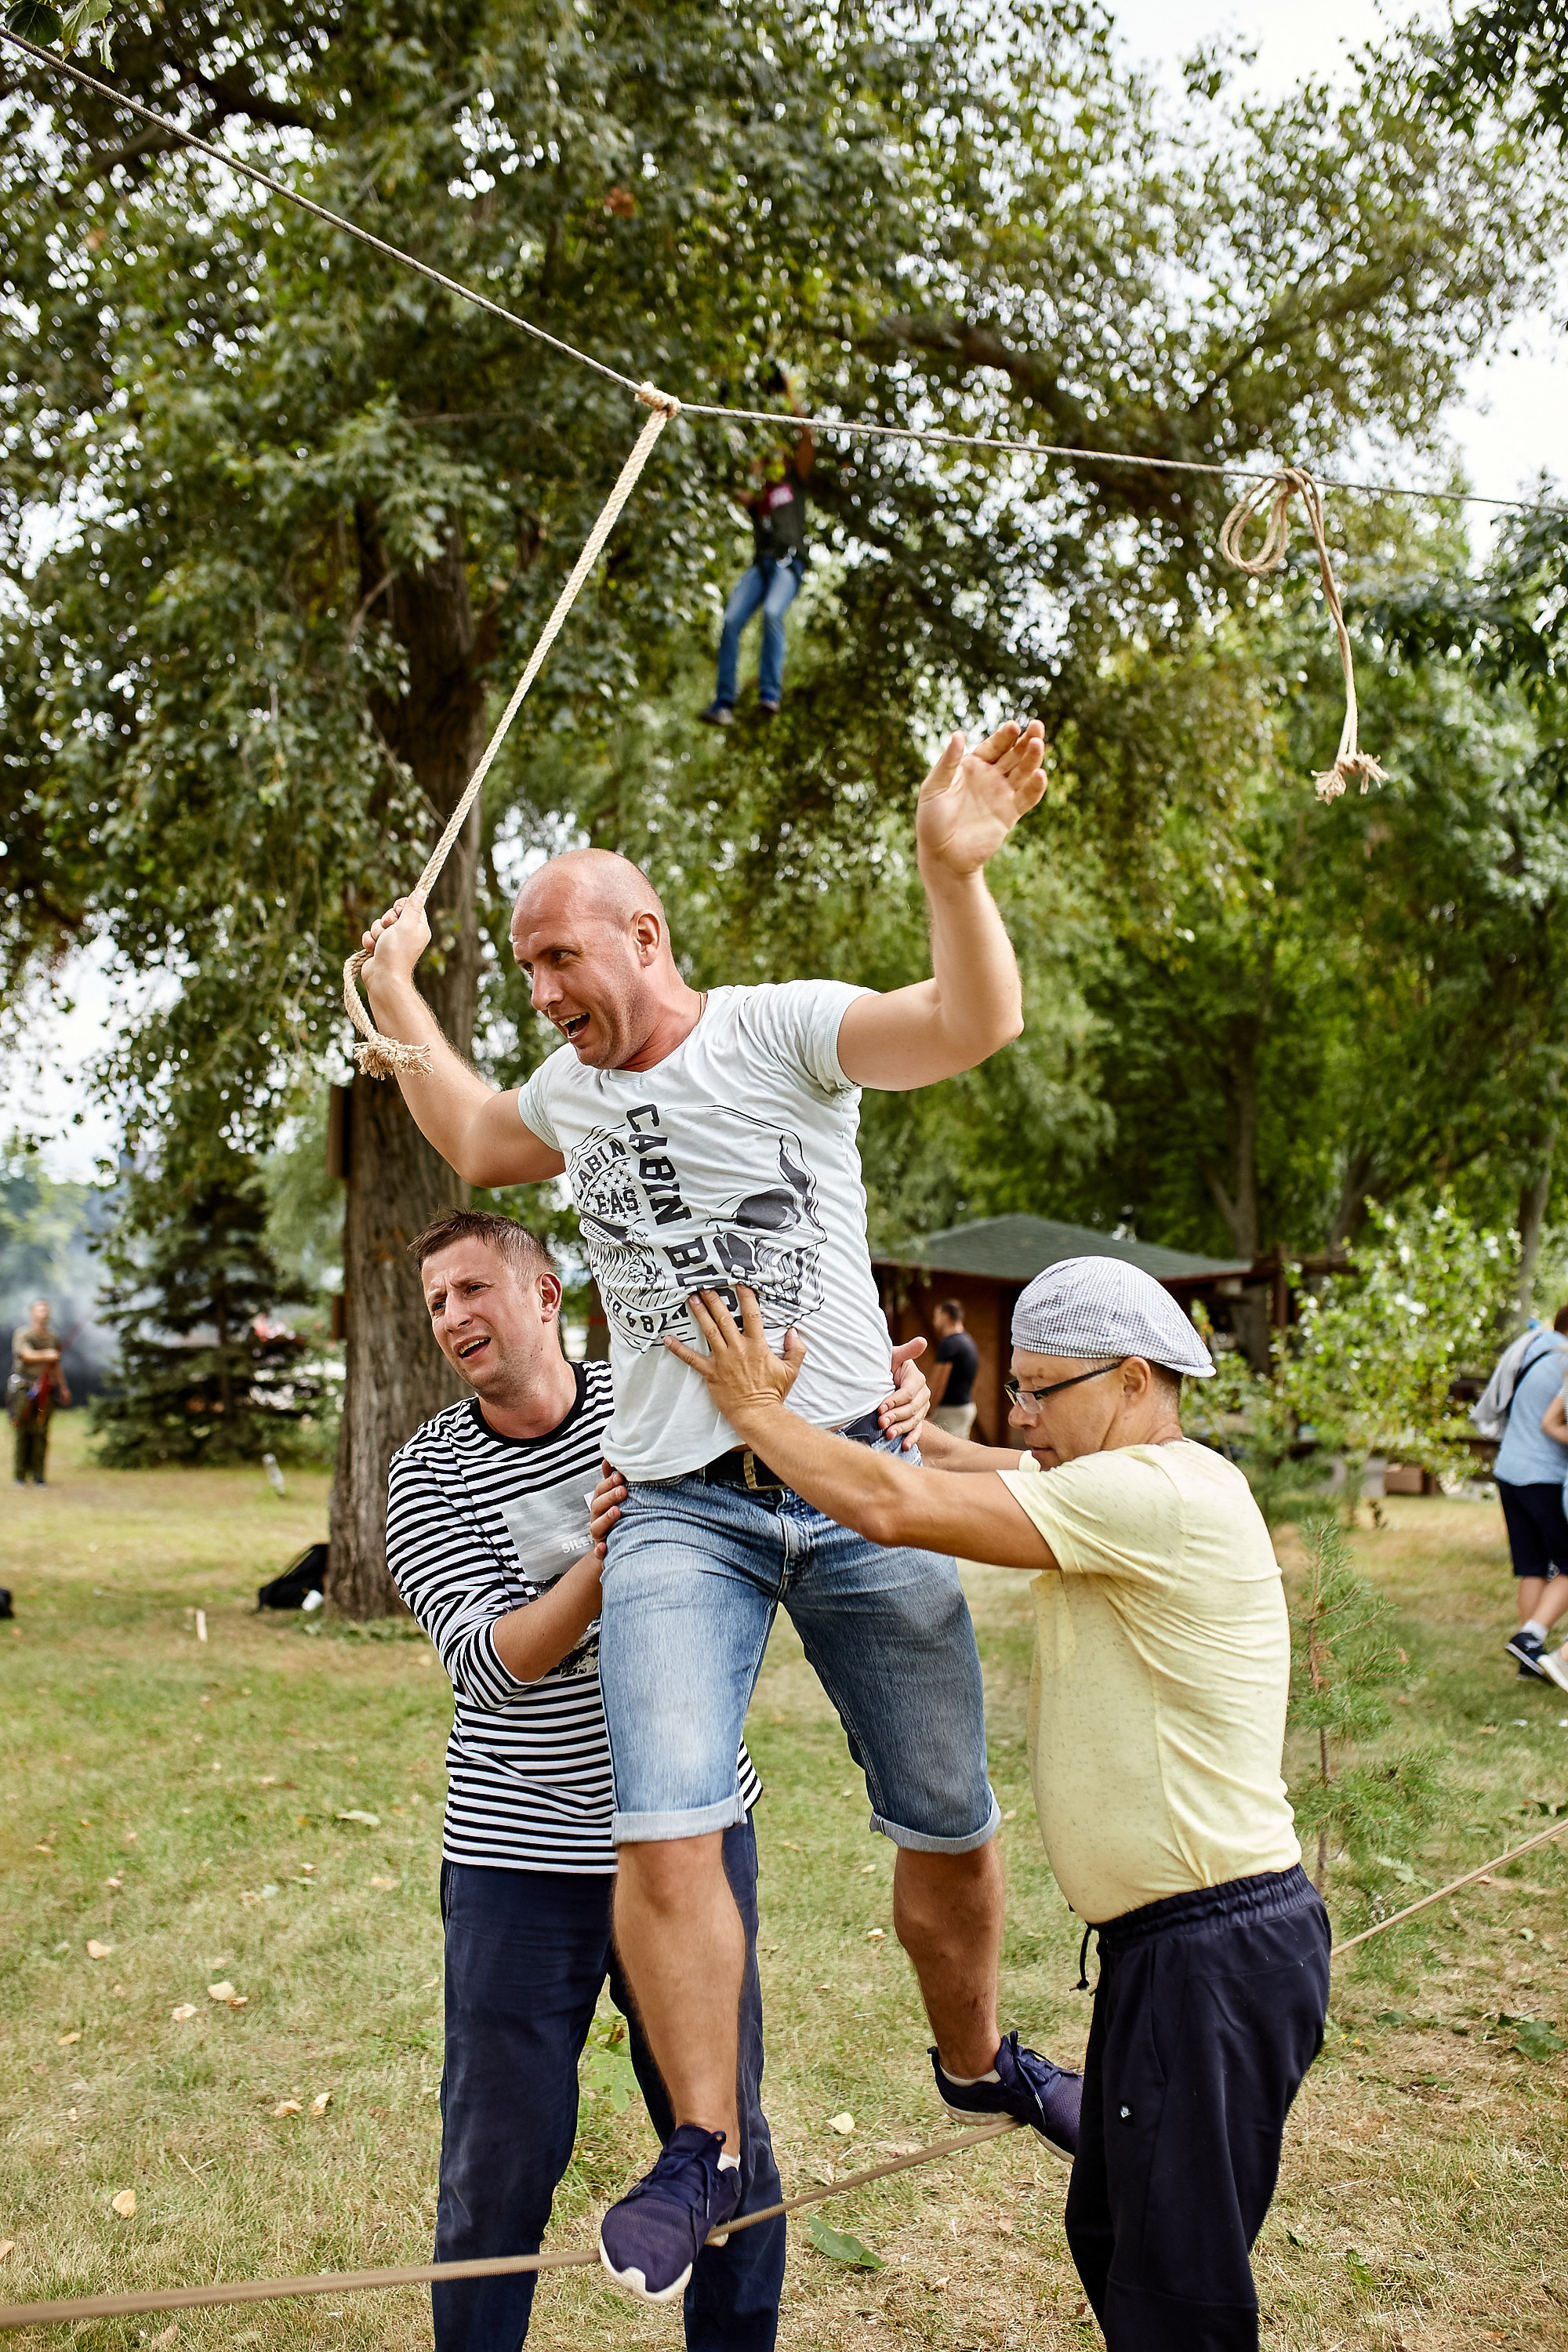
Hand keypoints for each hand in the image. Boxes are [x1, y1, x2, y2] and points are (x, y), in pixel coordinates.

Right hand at [359, 896, 430, 990]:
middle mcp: (407, 934)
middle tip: (390, 930)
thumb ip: (413, 907)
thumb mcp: (407, 925)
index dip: (401, 906)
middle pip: (392, 913)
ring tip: (382, 944)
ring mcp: (392, 941)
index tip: (398, 911)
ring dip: (377, 933)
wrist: (383, 977)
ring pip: (379, 924)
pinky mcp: (379, 948)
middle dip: (386, 921)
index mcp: (418, 927)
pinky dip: (370, 942)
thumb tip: (421, 891)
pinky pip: (370, 935)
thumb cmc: (397, 951)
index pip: (410, 905)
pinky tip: (375, 951)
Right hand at [589, 1461, 626, 1550]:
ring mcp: (599, 1535)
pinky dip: (600, 1550)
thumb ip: (611, 1481)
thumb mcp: (614, 1499)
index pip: (600, 1491)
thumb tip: (608, 1459)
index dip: (608, 1483)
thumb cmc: (617, 1518)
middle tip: (623, 1490)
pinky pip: (599, 1552)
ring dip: (605, 1519)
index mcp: (600, 1505)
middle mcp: (597, 1518)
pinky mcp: (603, 1552)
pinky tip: (604, 1547)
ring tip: (616, 1512)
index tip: (620, 1476)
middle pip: (598, 1506)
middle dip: (609, 1497)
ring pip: (597, 1526)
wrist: (613, 1550)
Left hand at [664, 1287, 804, 1422]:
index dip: (745, 1297)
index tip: (739, 1283)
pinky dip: (679, 1349)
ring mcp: (723, 1359)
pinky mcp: (711, 1372)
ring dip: (700, 1314)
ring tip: (692, 1299)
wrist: (758, 1414)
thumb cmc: (773, 1393)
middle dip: (715, 1300)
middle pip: (725, 1318)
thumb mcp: (791, 1370)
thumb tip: (794, 1332)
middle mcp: (739, 1348)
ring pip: (709, 1331)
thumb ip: (796, 1349)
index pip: (751, 1314)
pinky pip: (692, 1358)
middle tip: (705, 1285)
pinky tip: (668, 1339)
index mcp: (757, 1345)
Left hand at [879, 1337, 928, 1451]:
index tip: (879, 1407)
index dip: (894, 1401)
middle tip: (880, 1423)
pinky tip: (904, 1446)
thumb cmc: (885, 1364)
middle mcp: (923, 1393)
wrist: (881, 1376)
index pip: (908, 1392)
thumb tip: (923, 1341)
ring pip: (914, 1420)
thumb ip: (907, 1351)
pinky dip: (911, 1438)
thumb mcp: (893, 1356)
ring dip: (901, 1429)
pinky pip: (917, 1429)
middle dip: (895, 1416)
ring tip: (888, 1435)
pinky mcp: (917, 1418)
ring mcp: (921, 1407)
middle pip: (911, 1408)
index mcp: (917, 1378)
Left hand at [915, 720, 1045, 881]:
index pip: (993, 746)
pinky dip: (1035, 787)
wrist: (942, 856)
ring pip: (1023, 772)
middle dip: (1026, 740)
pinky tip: (1040, 774)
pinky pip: (1027, 797)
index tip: (1014, 726)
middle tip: (1038, 726)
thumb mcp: (934, 788)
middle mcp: (990, 777)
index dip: (1004, 736)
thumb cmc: (932, 820)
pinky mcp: (1011, 814)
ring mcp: (1002, 795)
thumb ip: (948, 763)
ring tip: (1039, 745)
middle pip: (1013, 754)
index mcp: (972, 766)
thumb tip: (958, 734)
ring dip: (1033, 758)